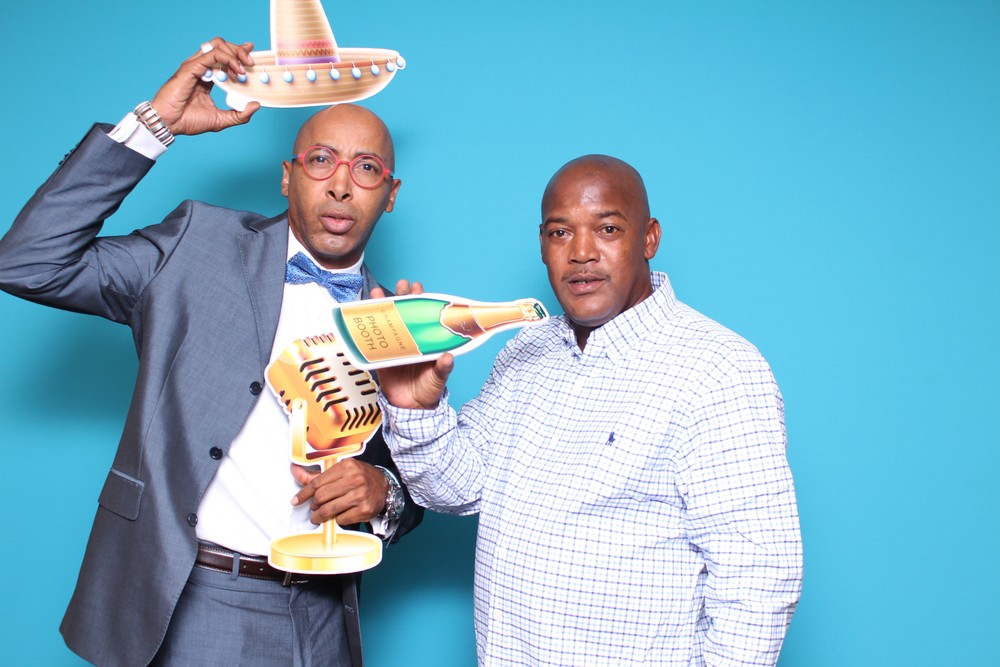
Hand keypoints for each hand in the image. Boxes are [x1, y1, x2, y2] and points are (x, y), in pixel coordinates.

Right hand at [150, 38, 260, 135]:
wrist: (170, 124)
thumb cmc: (188, 121)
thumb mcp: (221, 120)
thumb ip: (239, 115)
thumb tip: (257, 105)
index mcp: (207, 76)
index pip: (224, 58)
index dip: (238, 54)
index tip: (252, 58)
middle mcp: (201, 67)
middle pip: (222, 46)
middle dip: (240, 51)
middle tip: (252, 63)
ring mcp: (196, 65)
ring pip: (218, 45)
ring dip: (235, 53)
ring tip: (243, 68)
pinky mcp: (191, 67)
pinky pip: (212, 55)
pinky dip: (227, 59)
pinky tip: (235, 71)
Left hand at [290, 459, 387, 524]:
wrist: (384, 487)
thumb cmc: (359, 477)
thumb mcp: (341, 471)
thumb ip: (317, 475)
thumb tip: (294, 471)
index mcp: (347, 466)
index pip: (318, 482)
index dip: (304, 493)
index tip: (296, 500)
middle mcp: (354, 479)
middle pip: (321, 497)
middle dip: (313, 506)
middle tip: (313, 508)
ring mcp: (360, 495)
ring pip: (329, 510)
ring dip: (319, 516)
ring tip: (318, 517)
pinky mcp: (364, 510)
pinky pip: (341, 519)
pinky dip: (336, 520)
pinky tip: (338, 515)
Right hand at [372, 280, 453, 409]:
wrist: (412, 409)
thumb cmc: (429, 392)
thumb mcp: (438, 380)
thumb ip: (442, 370)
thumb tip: (447, 358)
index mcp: (427, 341)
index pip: (424, 316)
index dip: (421, 301)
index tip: (418, 288)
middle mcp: (411, 340)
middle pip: (406, 314)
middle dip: (403, 297)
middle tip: (401, 285)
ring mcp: (396, 346)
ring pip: (389, 322)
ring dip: (383, 306)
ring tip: (378, 292)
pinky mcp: (382, 356)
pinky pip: (374, 341)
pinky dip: (367, 328)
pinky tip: (363, 315)